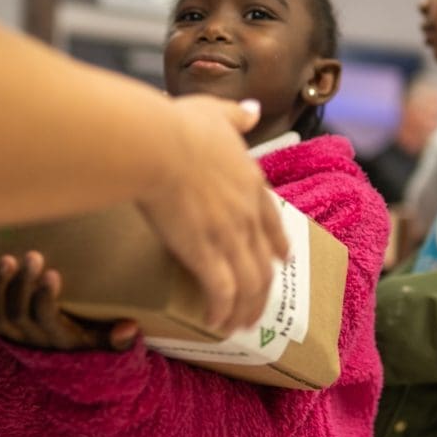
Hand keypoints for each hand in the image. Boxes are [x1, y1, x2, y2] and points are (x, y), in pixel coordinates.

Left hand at [0, 251, 138, 351]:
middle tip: (31, 255)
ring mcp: (9, 334)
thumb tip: (130, 329)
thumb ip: (113, 339)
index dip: (44, 297)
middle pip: (18, 310)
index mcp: (55, 337)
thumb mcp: (101, 344)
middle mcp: (28, 338)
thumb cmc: (86, 345)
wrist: (62, 373)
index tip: (51, 273)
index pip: (45, 316)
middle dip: (22, 283)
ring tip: (6, 260)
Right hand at [137, 96, 287, 333]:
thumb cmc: (177, 126)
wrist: (155, 146)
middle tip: (256, 311)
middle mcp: (247, 214)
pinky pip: (222, 293)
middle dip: (263, 292)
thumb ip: (235, 115)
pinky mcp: (204, 254)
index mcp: (250, 183)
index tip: (281, 261)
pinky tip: (215, 323)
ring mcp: (229, 236)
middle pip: (264, 263)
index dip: (278, 245)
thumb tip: (253, 109)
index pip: (273, 222)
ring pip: (249, 284)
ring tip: (238, 326)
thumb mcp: (215, 112)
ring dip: (246, 309)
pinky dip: (222, 311)